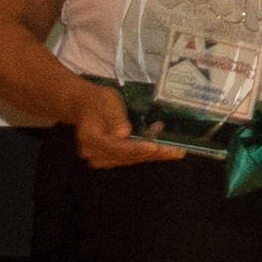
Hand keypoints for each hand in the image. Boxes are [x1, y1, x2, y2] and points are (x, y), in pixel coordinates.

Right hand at [66, 82, 186, 170]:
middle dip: (152, 154)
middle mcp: (94, 153)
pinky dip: (148, 155)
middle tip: (175, 151)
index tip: (154, 147)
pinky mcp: (110, 159)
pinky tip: (165, 151)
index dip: (136, 149)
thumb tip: (122, 134)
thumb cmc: (98, 101)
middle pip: (126, 156)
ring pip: (131, 160)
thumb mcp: (108, 102)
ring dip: (154, 156)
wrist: (86, 106)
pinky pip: (131, 158)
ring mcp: (101, 158)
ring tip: (175, 151)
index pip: (116, 147)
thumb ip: (115, 118)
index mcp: (90, 138)